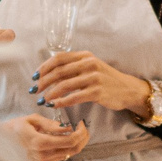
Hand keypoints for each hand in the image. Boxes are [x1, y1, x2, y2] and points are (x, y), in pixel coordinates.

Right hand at [3, 114, 88, 160]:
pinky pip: (62, 156)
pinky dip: (68, 147)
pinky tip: (65, 138)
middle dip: (83, 137)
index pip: (70, 140)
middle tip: (83, 127)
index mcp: (41, 143)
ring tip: (75, 130)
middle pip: (73, 149)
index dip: (80, 132)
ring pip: (70, 154)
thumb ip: (51, 124)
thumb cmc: (16, 127)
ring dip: (77, 142)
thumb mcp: (32, 119)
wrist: (2, 141)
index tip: (81, 123)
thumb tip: (67, 128)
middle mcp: (44, 155)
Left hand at [36, 51, 152, 114]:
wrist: (127, 89)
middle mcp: (89, 64)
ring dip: (50, 94)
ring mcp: (94, 77)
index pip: (58, 58)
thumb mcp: (90, 67)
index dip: (43, 67)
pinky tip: (55, 105)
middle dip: (43, 82)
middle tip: (34, 91)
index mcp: (85, 56)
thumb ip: (73, 68)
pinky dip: (62, 102)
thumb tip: (48, 74)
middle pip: (59, 72)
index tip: (34, 77)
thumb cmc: (105, 80)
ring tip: (42, 100)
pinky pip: (74, 97)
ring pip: (65, 85)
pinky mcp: (97, 92)